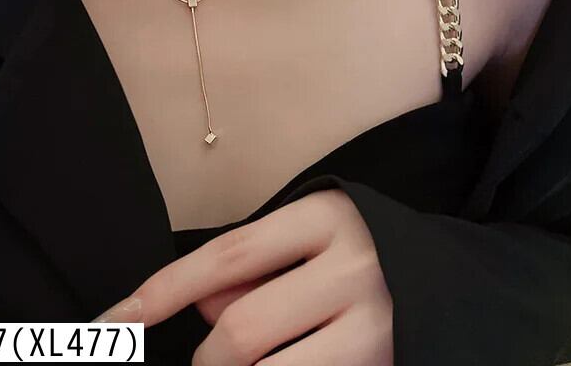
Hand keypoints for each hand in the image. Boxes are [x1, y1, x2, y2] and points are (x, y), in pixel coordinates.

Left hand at [93, 188, 393, 364]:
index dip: (165, 289)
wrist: (454, 280)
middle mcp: (351, 267)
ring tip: (255, 362)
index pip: (226, 254)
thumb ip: (252, 268)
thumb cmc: (363, 252)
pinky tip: (287, 361)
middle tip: (211, 362)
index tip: (117, 318)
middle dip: (210, 359)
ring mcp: (374, 325)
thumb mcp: (309, 239)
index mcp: (323, 219)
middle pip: (242, 329)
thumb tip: (200, 307)